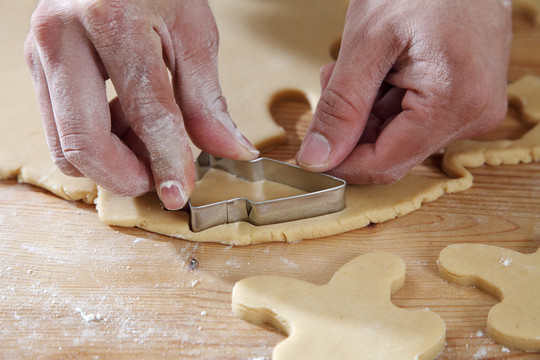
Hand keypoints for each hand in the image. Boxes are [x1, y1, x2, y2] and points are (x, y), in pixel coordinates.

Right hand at [25, 0, 258, 209]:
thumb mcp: (193, 34)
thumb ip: (207, 100)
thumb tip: (232, 151)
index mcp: (112, 20)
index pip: (146, 111)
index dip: (166, 161)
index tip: (179, 193)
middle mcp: (63, 37)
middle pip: (83, 144)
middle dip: (124, 176)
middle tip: (158, 177)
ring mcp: (41, 53)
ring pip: (64, 145)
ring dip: (109, 161)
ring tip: (145, 142)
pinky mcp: (36, 67)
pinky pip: (59, 130)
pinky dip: (94, 143)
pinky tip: (124, 125)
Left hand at [296, 0, 511, 183]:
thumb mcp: (367, 43)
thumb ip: (341, 108)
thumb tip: (317, 159)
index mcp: (453, 104)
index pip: (383, 164)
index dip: (339, 162)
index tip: (309, 149)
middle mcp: (472, 115)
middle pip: (390, 152)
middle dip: (350, 127)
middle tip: (332, 82)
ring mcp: (473, 107)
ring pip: (398, 137)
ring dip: (365, 111)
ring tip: (354, 67)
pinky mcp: (466, 98)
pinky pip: (414, 119)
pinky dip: (384, 101)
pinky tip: (376, 69)